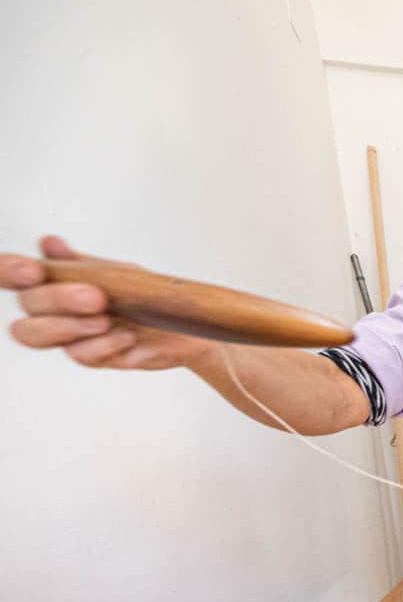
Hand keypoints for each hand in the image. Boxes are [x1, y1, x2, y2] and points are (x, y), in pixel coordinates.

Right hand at [2, 236, 214, 369]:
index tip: (33, 270)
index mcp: (53, 282)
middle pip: (28, 306)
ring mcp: (70, 336)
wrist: (186, 327)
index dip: (9, 272)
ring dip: (72, 326)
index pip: (11, 276)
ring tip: (106, 319)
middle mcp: (54, 310)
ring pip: (37, 335)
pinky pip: (80, 355)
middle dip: (58, 299)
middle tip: (95, 297)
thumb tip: (48, 244)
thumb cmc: (146, 297)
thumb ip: (80, 263)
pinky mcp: (92, 357)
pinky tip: (125, 336)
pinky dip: (102, 344)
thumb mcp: (117, 272)